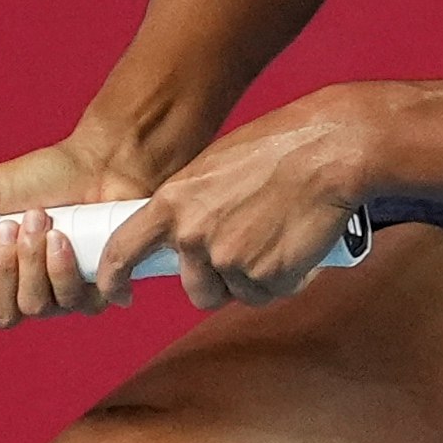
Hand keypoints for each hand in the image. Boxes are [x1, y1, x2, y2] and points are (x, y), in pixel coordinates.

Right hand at [0, 134, 161, 336]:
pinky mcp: (93, 295)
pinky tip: (65, 237)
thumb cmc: (39, 178)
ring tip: (40, 220)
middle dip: (2, 270)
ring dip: (33, 260)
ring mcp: (57, 299)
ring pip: (35, 308)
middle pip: (0, 316)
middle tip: (10, 228)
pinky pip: (73, 302)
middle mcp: (20, 294)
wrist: (95, 164)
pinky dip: (64, 266)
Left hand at [102, 87, 388, 312]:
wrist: (327, 151)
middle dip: (219, 282)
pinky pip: (270, 293)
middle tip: (249, 252)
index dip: (114, 277)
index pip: (123, 250)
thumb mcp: (213, 167)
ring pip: (238, 293)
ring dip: (256, 279)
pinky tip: (298, 245)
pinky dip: (286, 279)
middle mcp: (194, 237)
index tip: (118, 292)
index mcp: (174, 203)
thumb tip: (187, 235)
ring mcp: (229, 261)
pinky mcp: (265, 278)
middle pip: (196, 289)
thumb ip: (192, 205)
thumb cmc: (278, 149)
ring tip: (279, 239)